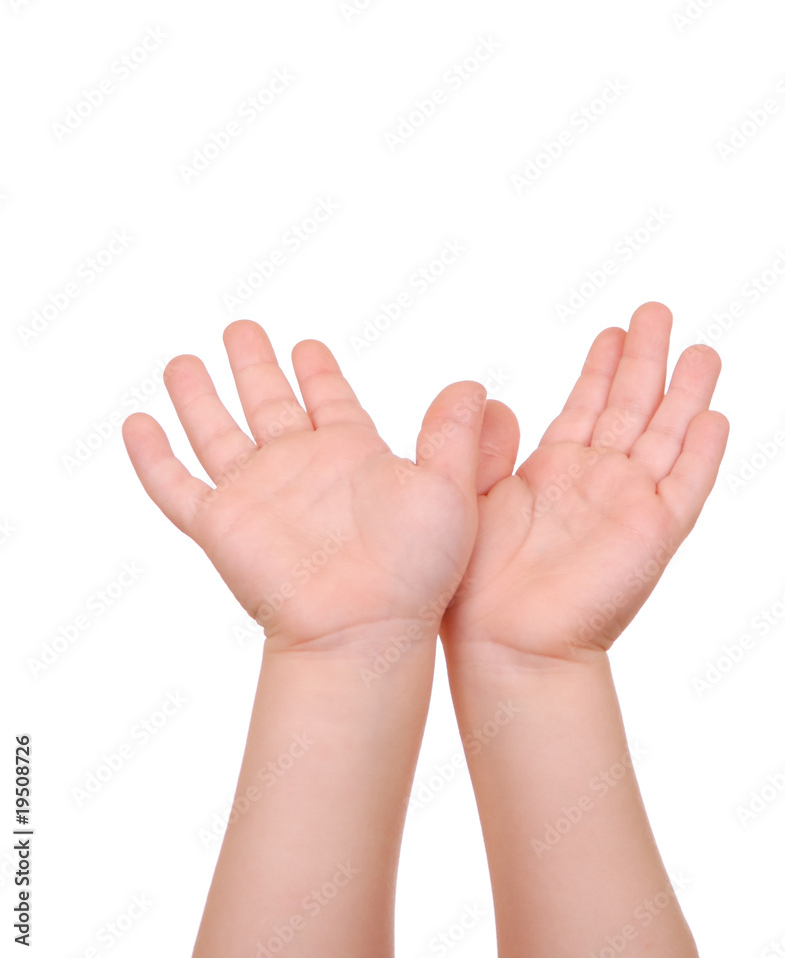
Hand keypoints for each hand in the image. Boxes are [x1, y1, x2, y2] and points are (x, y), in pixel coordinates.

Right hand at [122, 321, 486, 654]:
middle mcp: (300, 467)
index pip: (329, 399)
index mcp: (352, 453)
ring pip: (216, 432)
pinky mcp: (219, 526)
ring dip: (197, 398)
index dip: (317, 371)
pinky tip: (136, 423)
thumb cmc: (415, 570)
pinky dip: (153, 457)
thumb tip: (475, 385)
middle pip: (267, 403)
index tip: (306, 345)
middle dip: (253, 366)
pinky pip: (175, 485)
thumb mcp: (449, 489)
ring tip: (183, 362)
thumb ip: (455, 435)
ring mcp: (256, 494)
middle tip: (241, 328)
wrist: (365, 629)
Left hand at [441, 302, 728, 662]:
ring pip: (667, 435)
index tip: (614, 330)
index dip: (603, 368)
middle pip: (632, 407)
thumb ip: (480, 445)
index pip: (587, 405)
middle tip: (657, 311)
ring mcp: (630, 505)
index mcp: (555, 471)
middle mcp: (597, 481)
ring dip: (684, 393)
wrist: (504, 642)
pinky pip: (686, 485)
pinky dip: (703, 452)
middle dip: (645, 360)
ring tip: (700, 349)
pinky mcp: (654, 533)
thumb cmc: (478, 581)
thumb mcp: (469, 493)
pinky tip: (714, 416)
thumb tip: (487, 396)